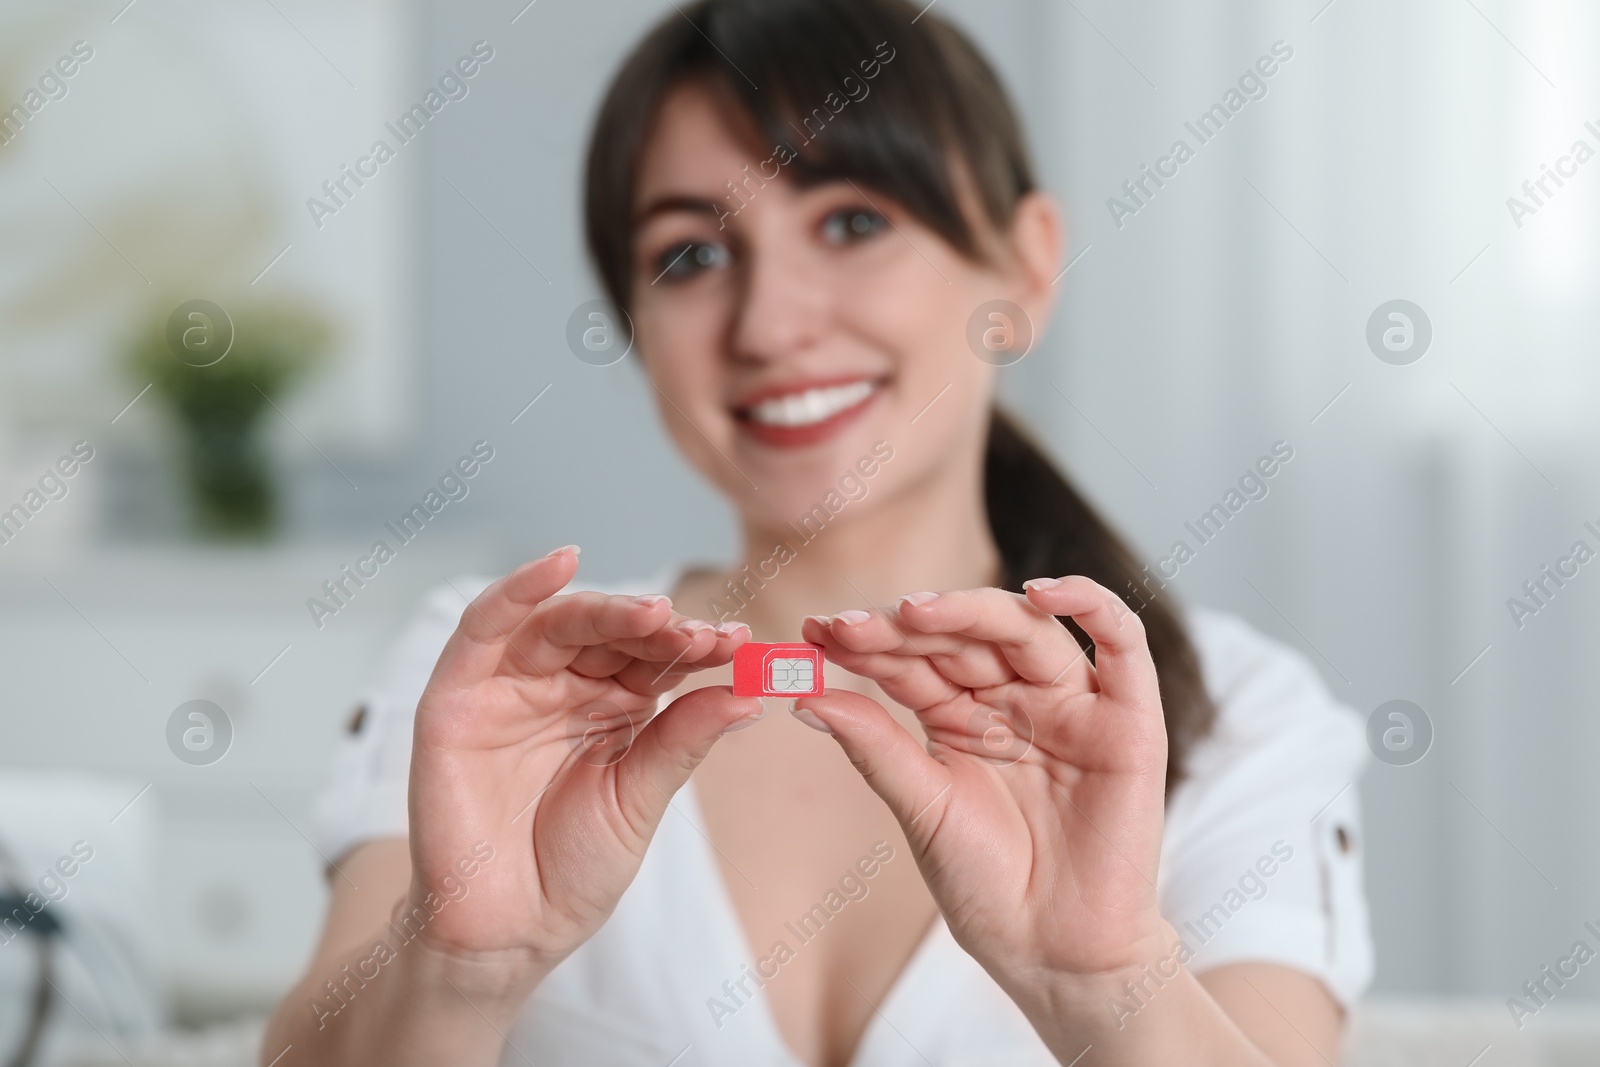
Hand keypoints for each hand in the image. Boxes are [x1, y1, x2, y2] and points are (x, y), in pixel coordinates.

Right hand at [403, 547, 759, 976]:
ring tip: (655, 612)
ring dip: (606, 609)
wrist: (509, 932)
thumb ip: (683, 740)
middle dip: (658, 627)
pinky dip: (516, 590)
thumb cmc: (571, 870)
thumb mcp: (640, 798)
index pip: (654, 656)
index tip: (740, 642)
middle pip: (610, 632)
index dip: (695, 644)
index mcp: (610, 705)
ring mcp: (506, 687)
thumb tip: (750, 693)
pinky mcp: (455, 698)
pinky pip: (482, 629)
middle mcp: (560, 686)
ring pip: (557, 622)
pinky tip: (559, 565)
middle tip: (701, 634)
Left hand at [795, 577, 1169, 988]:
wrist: (1052, 952)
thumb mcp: (921, 809)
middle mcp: (1016, 698)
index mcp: (962, 715)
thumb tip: (804, 695)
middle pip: (964, 636)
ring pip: (1026, 629)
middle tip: (851, 625)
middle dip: (906, 627)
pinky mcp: (1130, 718)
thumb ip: (875, 747)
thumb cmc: (986, 886)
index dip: (868, 643)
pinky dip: (1090, 603)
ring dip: (971, 610)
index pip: (915, 659)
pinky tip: (1041, 593)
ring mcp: (1072, 703)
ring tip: (915, 612)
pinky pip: (1123, 641)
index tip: (814, 631)